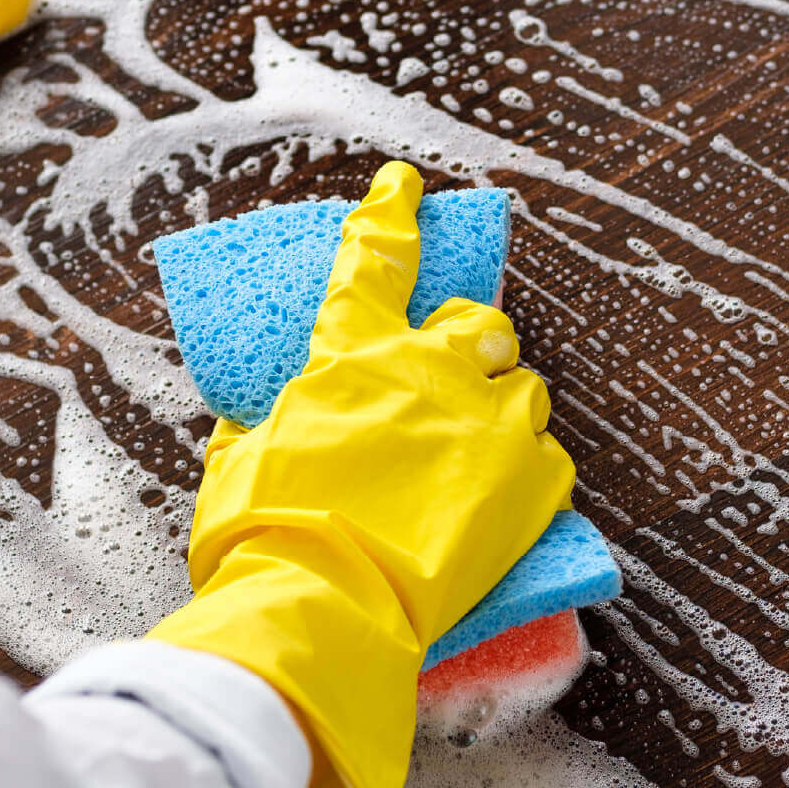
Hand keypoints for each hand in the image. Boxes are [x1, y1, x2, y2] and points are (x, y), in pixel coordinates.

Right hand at [148, 161, 573, 787]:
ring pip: (525, 385)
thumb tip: (249, 423)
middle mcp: (429, 370)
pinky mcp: (533, 481)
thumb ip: (257, 427)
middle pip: (480, 320)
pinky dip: (529, 471)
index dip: (390, 212)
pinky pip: (550, 456)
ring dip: (503, 405)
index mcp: (351, 355)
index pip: (373, 259)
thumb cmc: (265, 535)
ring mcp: (489, 422)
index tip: (404, 184)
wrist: (326, 603)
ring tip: (481, 446)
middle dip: (474, 335)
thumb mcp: (238, 464)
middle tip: (462, 362)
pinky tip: (504, 498)